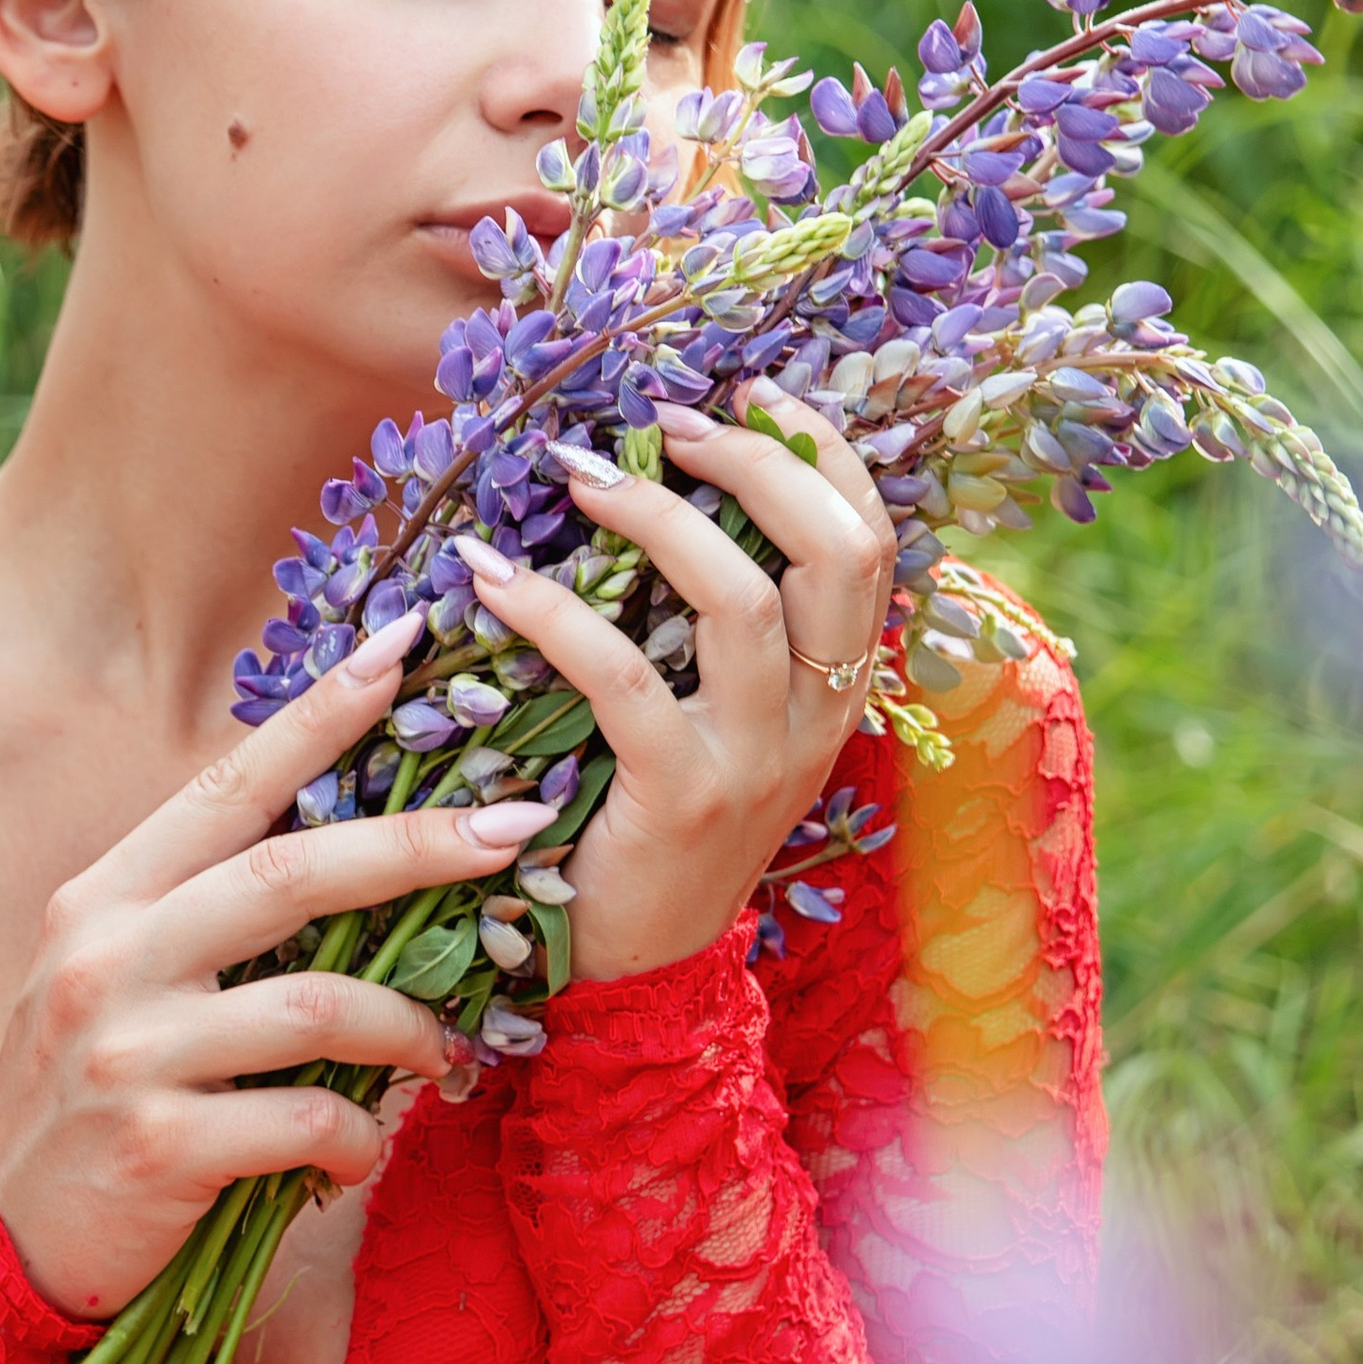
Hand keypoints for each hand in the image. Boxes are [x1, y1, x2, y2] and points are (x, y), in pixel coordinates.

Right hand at [0, 613, 541, 1321]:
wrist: (6, 1242)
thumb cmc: (96, 1097)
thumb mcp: (119, 980)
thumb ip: (205, 915)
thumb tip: (349, 844)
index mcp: (105, 899)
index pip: (229, 786)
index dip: (319, 717)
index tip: (405, 648)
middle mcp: (107, 956)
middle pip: (289, 874)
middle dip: (416, 845)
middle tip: (517, 826)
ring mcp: (127, 1051)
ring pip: (318, 1005)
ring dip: (407, 1027)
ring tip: (440, 1050)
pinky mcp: (158, 1146)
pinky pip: (307, 1121)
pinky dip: (359, 1136)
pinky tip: (359, 1151)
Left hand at [453, 389, 895, 986]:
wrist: (636, 971)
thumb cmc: (652, 819)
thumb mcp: (716, 721)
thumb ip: (714, 629)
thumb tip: (665, 492)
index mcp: (835, 688)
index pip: (870, 543)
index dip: (824, 454)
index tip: (753, 392)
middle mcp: (817, 720)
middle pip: (836, 554)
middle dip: (758, 462)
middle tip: (668, 421)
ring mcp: (757, 763)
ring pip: (743, 604)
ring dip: (655, 517)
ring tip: (576, 473)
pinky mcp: (681, 801)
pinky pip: (627, 682)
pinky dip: (556, 614)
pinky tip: (492, 578)